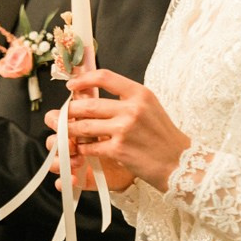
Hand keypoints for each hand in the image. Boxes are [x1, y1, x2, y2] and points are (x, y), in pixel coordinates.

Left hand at [45, 68, 189, 192]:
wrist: (179, 162)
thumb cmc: (163, 136)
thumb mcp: (150, 107)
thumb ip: (126, 98)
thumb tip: (96, 92)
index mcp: (140, 93)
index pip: (105, 77)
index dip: (83, 79)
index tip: (72, 85)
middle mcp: (132, 108)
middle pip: (88, 103)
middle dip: (69, 110)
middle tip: (61, 113)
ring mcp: (124, 129)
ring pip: (84, 125)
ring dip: (69, 129)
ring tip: (64, 131)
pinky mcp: (118, 149)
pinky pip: (90, 146)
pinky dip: (81, 148)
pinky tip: (80, 149)